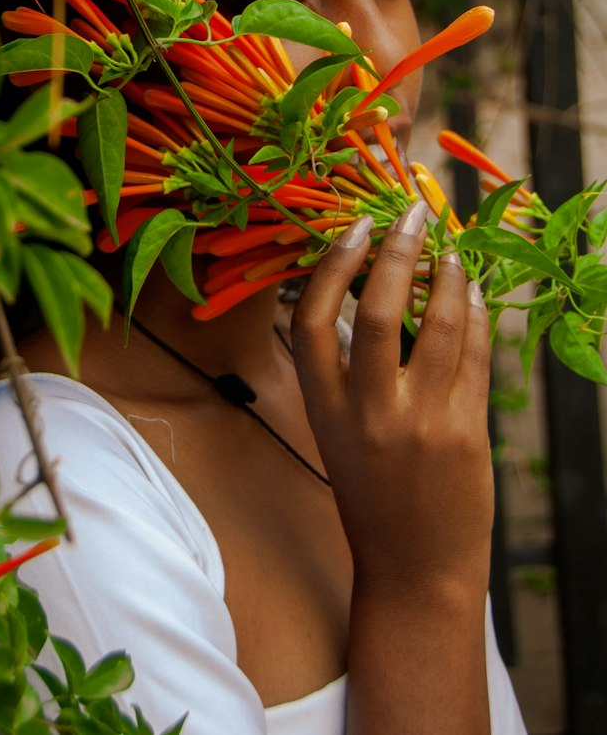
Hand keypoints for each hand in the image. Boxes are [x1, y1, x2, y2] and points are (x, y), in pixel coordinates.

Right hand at [291, 203, 493, 598]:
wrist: (415, 571)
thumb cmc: (371, 495)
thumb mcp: (336, 432)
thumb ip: (344, 370)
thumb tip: (362, 290)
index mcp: (325, 411)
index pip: (310, 322)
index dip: (331, 267)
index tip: (355, 227)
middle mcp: (370, 414)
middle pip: (377, 312)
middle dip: (396, 251)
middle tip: (410, 213)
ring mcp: (422, 423)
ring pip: (438, 326)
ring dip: (447, 276)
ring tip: (450, 250)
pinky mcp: (468, 433)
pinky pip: (475, 356)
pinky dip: (475, 316)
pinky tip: (472, 295)